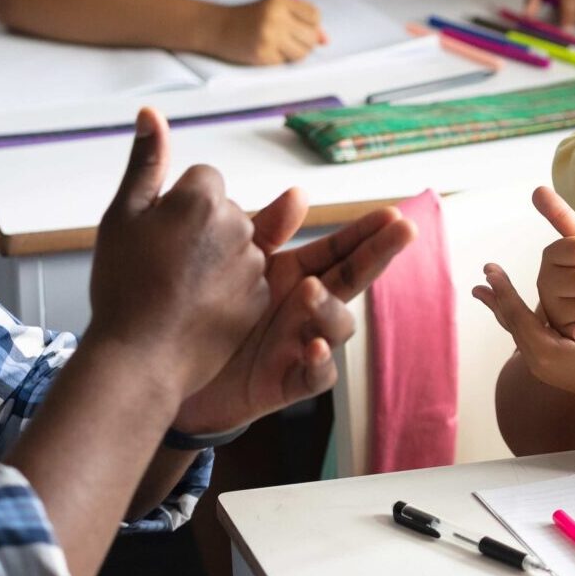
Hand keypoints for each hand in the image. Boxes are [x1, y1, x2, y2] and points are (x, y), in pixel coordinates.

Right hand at [89, 109, 268, 397]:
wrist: (139, 356)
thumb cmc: (123, 286)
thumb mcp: (122, 216)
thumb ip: (145, 161)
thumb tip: (150, 113)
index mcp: (203, 197)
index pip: (202, 180)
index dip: (175, 205)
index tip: (156, 234)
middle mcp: (237, 225)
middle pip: (223, 210)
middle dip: (200, 229)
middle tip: (163, 264)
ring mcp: (252, 264)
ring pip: (238, 244)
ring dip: (216, 259)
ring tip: (177, 288)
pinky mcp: (260, 299)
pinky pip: (247, 279)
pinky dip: (229, 289)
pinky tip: (197, 307)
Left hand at [175, 193, 419, 433]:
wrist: (171, 368)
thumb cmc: (207, 310)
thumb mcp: (236, 264)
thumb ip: (266, 230)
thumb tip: (300, 194)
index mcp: (296, 274)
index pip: (340, 249)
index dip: (367, 232)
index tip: (392, 214)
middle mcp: (307, 308)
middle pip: (352, 279)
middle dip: (378, 254)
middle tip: (403, 230)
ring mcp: (302, 344)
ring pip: (337, 326)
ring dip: (329, 307)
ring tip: (309, 289)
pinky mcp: (288, 381)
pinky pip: (316, 375)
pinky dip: (319, 363)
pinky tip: (312, 347)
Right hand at [210, 0, 326, 64]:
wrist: (218, 27)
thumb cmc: (251, 17)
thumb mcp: (275, 9)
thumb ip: (302, 20)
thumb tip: (325, 41)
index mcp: (280, 1)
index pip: (315, 16)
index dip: (312, 24)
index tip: (300, 26)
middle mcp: (275, 17)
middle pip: (311, 37)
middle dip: (305, 42)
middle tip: (290, 40)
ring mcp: (269, 37)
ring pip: (301, 53)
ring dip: (294, 54)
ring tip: (280, 46)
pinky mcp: (262, 54)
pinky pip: (285, 63)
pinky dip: (279, 60)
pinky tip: (266, 51)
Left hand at [473, 262, 574, 404]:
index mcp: (549, 355)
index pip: (519, 319)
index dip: (505, 293)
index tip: (491, 271)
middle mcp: (539, 362)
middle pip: (512, 324)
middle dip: (498, 297)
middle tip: (485, 272)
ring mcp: (543, 365)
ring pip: (516, 330)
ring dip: (502, 308)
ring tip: (484, 290)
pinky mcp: (550, 363)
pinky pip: (524, 335)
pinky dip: (514, 318)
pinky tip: (510, 308)